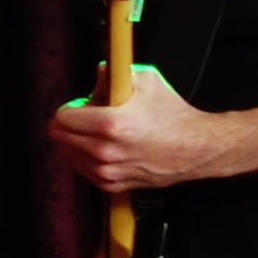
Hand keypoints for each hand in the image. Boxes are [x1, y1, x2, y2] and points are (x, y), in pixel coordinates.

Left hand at [48, 66, 223, 192]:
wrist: (196, 148)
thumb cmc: (173, 113)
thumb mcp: (146, 80)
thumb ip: (113, 73)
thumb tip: (97, 72)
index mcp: (109, 124)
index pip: (61, 117)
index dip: (73, 107)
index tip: (86, 105)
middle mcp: (104, 151)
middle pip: (60, 136)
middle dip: (73, 124)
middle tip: (95, 118)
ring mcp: (107, 171)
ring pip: (69, 153)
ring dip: (80, 141)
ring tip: (107, 133)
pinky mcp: (111, 185)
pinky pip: (83, 169)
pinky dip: (89, 158)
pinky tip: (110, 148)